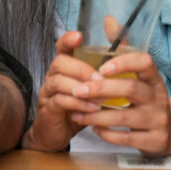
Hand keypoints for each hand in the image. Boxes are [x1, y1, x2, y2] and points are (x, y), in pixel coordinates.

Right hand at [21, 31, 99, 150]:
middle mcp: (53, 75)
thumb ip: (107, 65)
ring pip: (57, 80)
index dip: (68, 39)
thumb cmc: (79, 106)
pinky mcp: (48, 109)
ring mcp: (48, 92)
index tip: (79, 36)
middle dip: (81, 68)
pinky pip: (59, 101)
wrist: (57, 133)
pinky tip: (92, 109)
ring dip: (81, 88)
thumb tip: (122, 42)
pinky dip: (77, 104)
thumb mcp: (94, 86)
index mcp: (65, 67)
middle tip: (101, 79)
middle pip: (59, 61)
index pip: (61, 46)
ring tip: (101, 98)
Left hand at [70, 52, 170, 155]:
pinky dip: (106, 134)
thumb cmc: (145, 98)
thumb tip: (107, 24)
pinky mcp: (155, 140)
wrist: (170, 130)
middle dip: (100, 89)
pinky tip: (93, 128)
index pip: (144, 62)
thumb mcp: (139, 77)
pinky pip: (126, 138)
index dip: (123, 62)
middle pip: (130, 88)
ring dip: (96, 116)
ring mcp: (159, 120)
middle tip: (78, 90)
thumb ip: (122, 54)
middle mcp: (158, 97)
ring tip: (77, 114)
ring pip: (123, 117)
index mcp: (154, 78)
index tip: (101, 68)